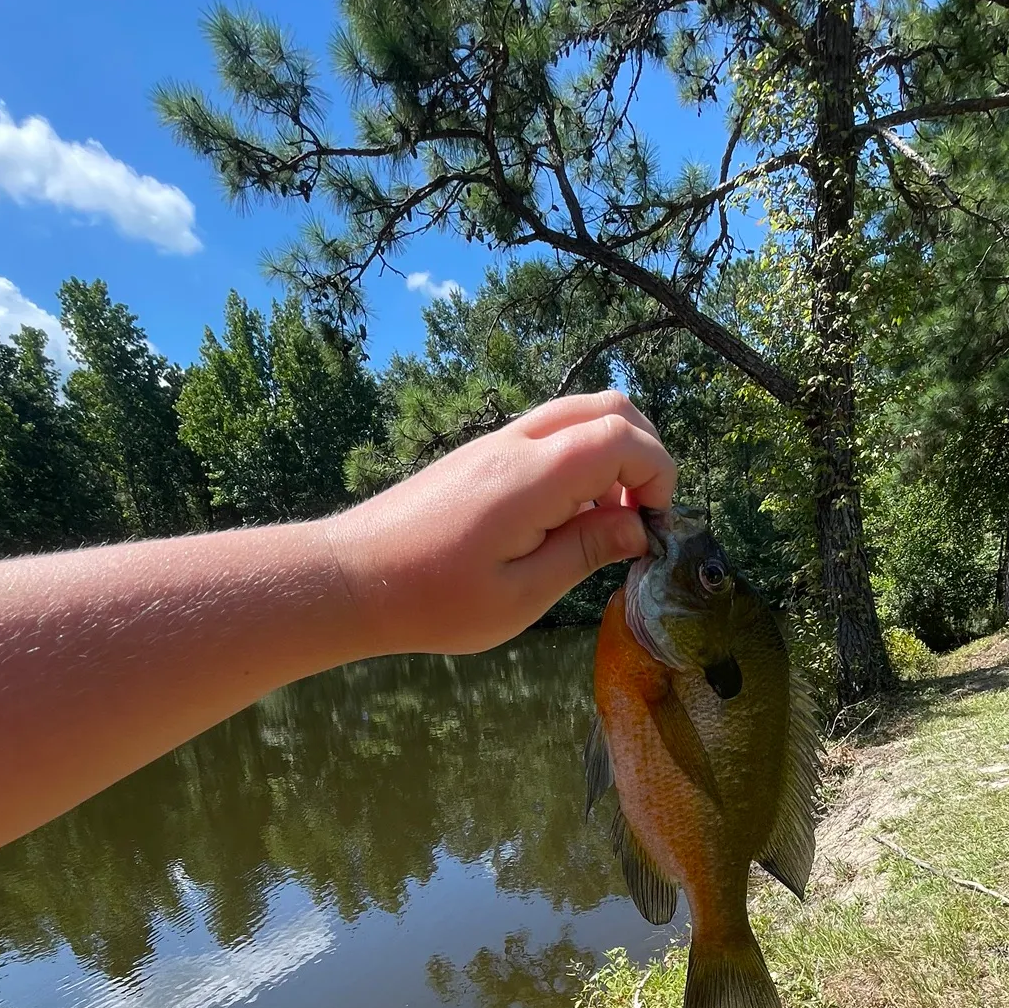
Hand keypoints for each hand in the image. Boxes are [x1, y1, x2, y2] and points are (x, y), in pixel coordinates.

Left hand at [325, 391, 676, 654]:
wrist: (349, 578)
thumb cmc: (432, 601)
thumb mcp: (520, 595)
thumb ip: (586, 551)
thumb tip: (640, 527)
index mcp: (532, 476)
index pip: (622, 437)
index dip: (658, 473)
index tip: (655, 526)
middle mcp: (517, 442)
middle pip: (610, 406)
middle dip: (646, 452)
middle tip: (641, 515)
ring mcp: (496, 442)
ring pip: (579, 412)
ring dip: (613, 453)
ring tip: (606, 519)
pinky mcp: (481, 454)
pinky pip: (551, 432)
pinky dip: (581, 457)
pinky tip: (567, 515)